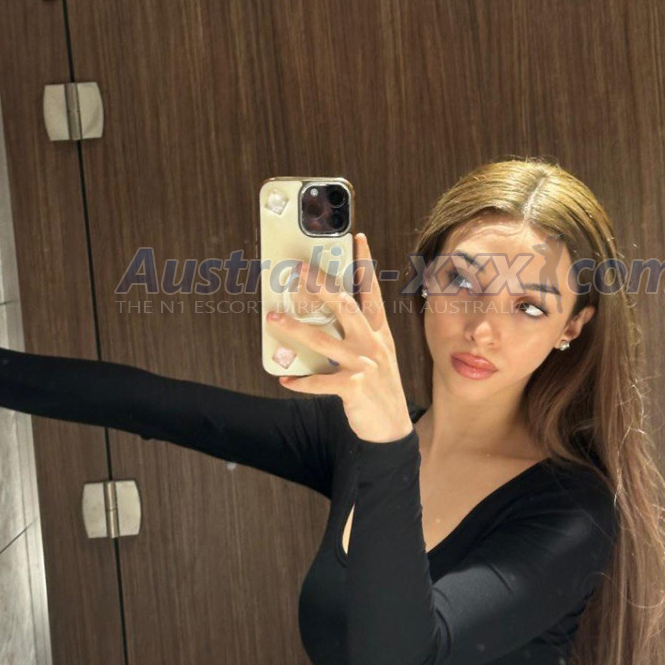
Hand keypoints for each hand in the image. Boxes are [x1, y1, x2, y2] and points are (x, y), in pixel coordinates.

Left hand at [268, 232, 412, 443]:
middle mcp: (372, 344)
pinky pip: (320, 382)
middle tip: (298, 271)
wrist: (392, 427)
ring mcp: (364, 365)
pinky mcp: (354, 388)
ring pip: (323, 340)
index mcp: (379, 332)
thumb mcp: (377, 355)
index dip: (364, 263)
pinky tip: (285, 378)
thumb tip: (321, 318)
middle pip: (345, 306)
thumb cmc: (378, 387)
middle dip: (320, 286)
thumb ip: (356, 335)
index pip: (371, 291)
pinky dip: (300, 381)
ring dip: (295, 328)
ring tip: (272, 318)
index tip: (356, 237)